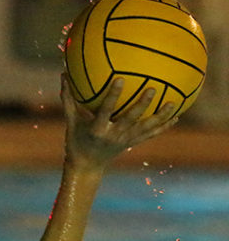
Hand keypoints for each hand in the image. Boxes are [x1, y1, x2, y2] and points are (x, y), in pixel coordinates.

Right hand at [61, 74, 178, 167]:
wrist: (87, 165)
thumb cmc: (76, 140)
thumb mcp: (70, 121)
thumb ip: (68, 99)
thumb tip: (63, 74)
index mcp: (97, 129)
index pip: (106, 110)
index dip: (113, 96)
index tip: (120, 79)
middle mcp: (113, 136)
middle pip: (130, 119)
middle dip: (142, 105)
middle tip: (152, 89)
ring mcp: (125, 141)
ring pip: (145, 128)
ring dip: (160, 117)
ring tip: (173, 103)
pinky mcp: (133, 144)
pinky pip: (151, 134)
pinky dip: (163, 126)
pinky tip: (176, 117)